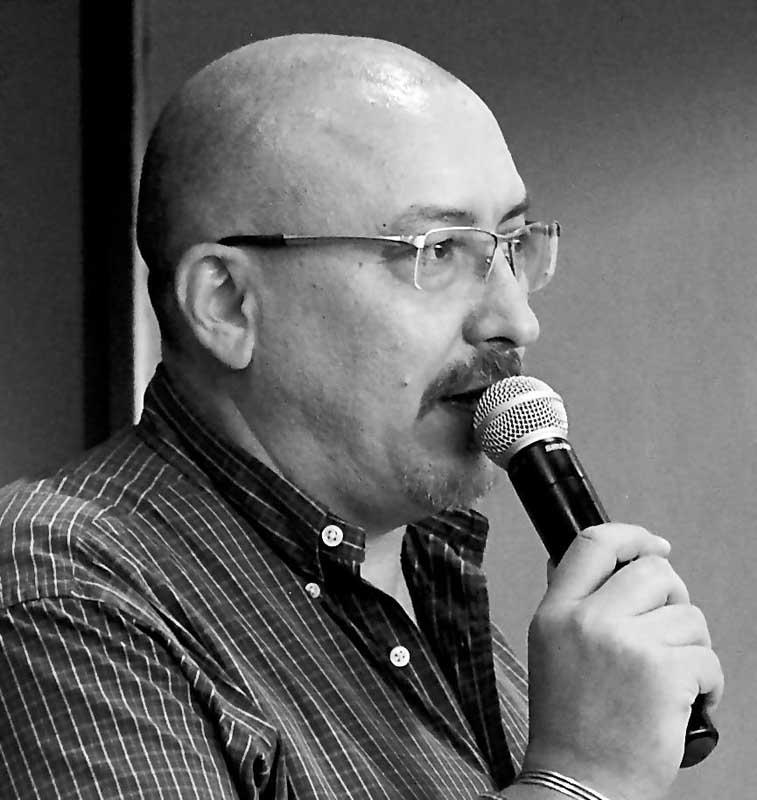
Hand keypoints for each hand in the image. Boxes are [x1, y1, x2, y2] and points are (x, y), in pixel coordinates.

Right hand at [523, 523, 723, 799]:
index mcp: (555, 611)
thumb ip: (568, 600)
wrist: (578, 782)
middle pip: (653, 571)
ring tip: (672, 676)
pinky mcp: (665, 673)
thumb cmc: (568, 722)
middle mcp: (587, 620)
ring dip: (691, 646)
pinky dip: (708, 681)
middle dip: (673, 596)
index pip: (594, 542)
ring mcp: (626, 645)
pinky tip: (687, 700)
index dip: (632, 535)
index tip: (654, 545)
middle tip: (668, 628)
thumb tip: (587, 558)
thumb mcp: (548, 647)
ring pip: (688, 615)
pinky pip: (708, 656)